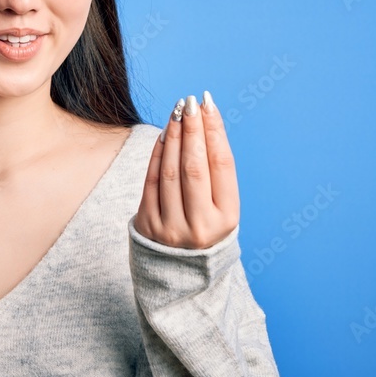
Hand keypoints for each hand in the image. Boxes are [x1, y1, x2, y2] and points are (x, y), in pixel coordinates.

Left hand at [135, 92, 239, 249]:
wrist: (181, 274)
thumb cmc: (206, 229)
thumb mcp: (222, 209)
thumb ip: (215, 174)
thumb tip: (203, 122)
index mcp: (227, 219)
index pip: (221, 165)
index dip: (215, 131)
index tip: (208, 104)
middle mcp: (200, 226)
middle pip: (195, 166)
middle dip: (192, 128)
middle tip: (189, 101)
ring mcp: (172, 228)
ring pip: (171, 171)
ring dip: (174, 137)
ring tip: (177, 113)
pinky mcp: (148, 226)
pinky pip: (151, 181)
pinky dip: (158, 155)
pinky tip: (164, 135)